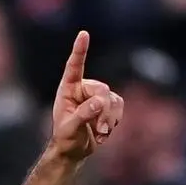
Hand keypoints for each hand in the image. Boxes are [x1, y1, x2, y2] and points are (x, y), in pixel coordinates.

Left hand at [48, 32, 124, 162]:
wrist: (74, 150)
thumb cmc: (65, 138)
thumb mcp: (69, 129)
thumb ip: (83, 114)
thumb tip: (99, 102)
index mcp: (68, 89)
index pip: (74, 67)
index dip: (80, 50)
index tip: (83, 34)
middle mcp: (83, 88)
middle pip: (102, 90)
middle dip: (104, 110)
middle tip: (100, 128)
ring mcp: (97, 96)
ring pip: (113, 99)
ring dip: (110, 118)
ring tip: (101, 132)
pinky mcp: (108, 104)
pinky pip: (119, 106)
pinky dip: (115, 120)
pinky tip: (105, 132)